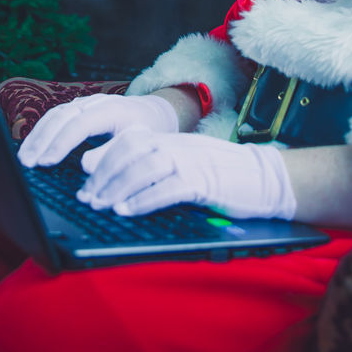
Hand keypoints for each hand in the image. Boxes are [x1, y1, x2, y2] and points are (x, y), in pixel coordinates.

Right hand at [17, 93, 178, 166]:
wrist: (154, 113)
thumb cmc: (148, 131)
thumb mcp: (139, 144)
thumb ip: (113, 153)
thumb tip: (84, 165)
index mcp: (113, 110)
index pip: (80, 124)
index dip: (61, 143)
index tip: (46, 162)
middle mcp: (96, 102)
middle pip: (62, 117)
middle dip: (42, 140)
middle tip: (27, 163)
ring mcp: (85, 104)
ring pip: (55, 115)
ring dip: (37, 136)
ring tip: (24, 158)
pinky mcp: (78, 109)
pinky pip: (55, 118)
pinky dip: (42, 132)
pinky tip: (32, 147)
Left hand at [77, 127, 296, 218]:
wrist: (266, 177)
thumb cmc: (224, 175)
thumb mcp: (186, 163)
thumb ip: (155, 164)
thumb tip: (116, 176)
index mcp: (172, 140)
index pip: (129, 140)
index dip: (103, 158)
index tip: (85, 178)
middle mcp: (178, 146)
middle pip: (130, 153)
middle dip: (103, 176)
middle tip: (86, 197)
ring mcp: (191, 162)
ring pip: (144, 169)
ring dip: (118, 187)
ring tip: (101, 205)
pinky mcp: (204, 183)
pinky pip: (167, 189)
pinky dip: (144, 200)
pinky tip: (127, 211)